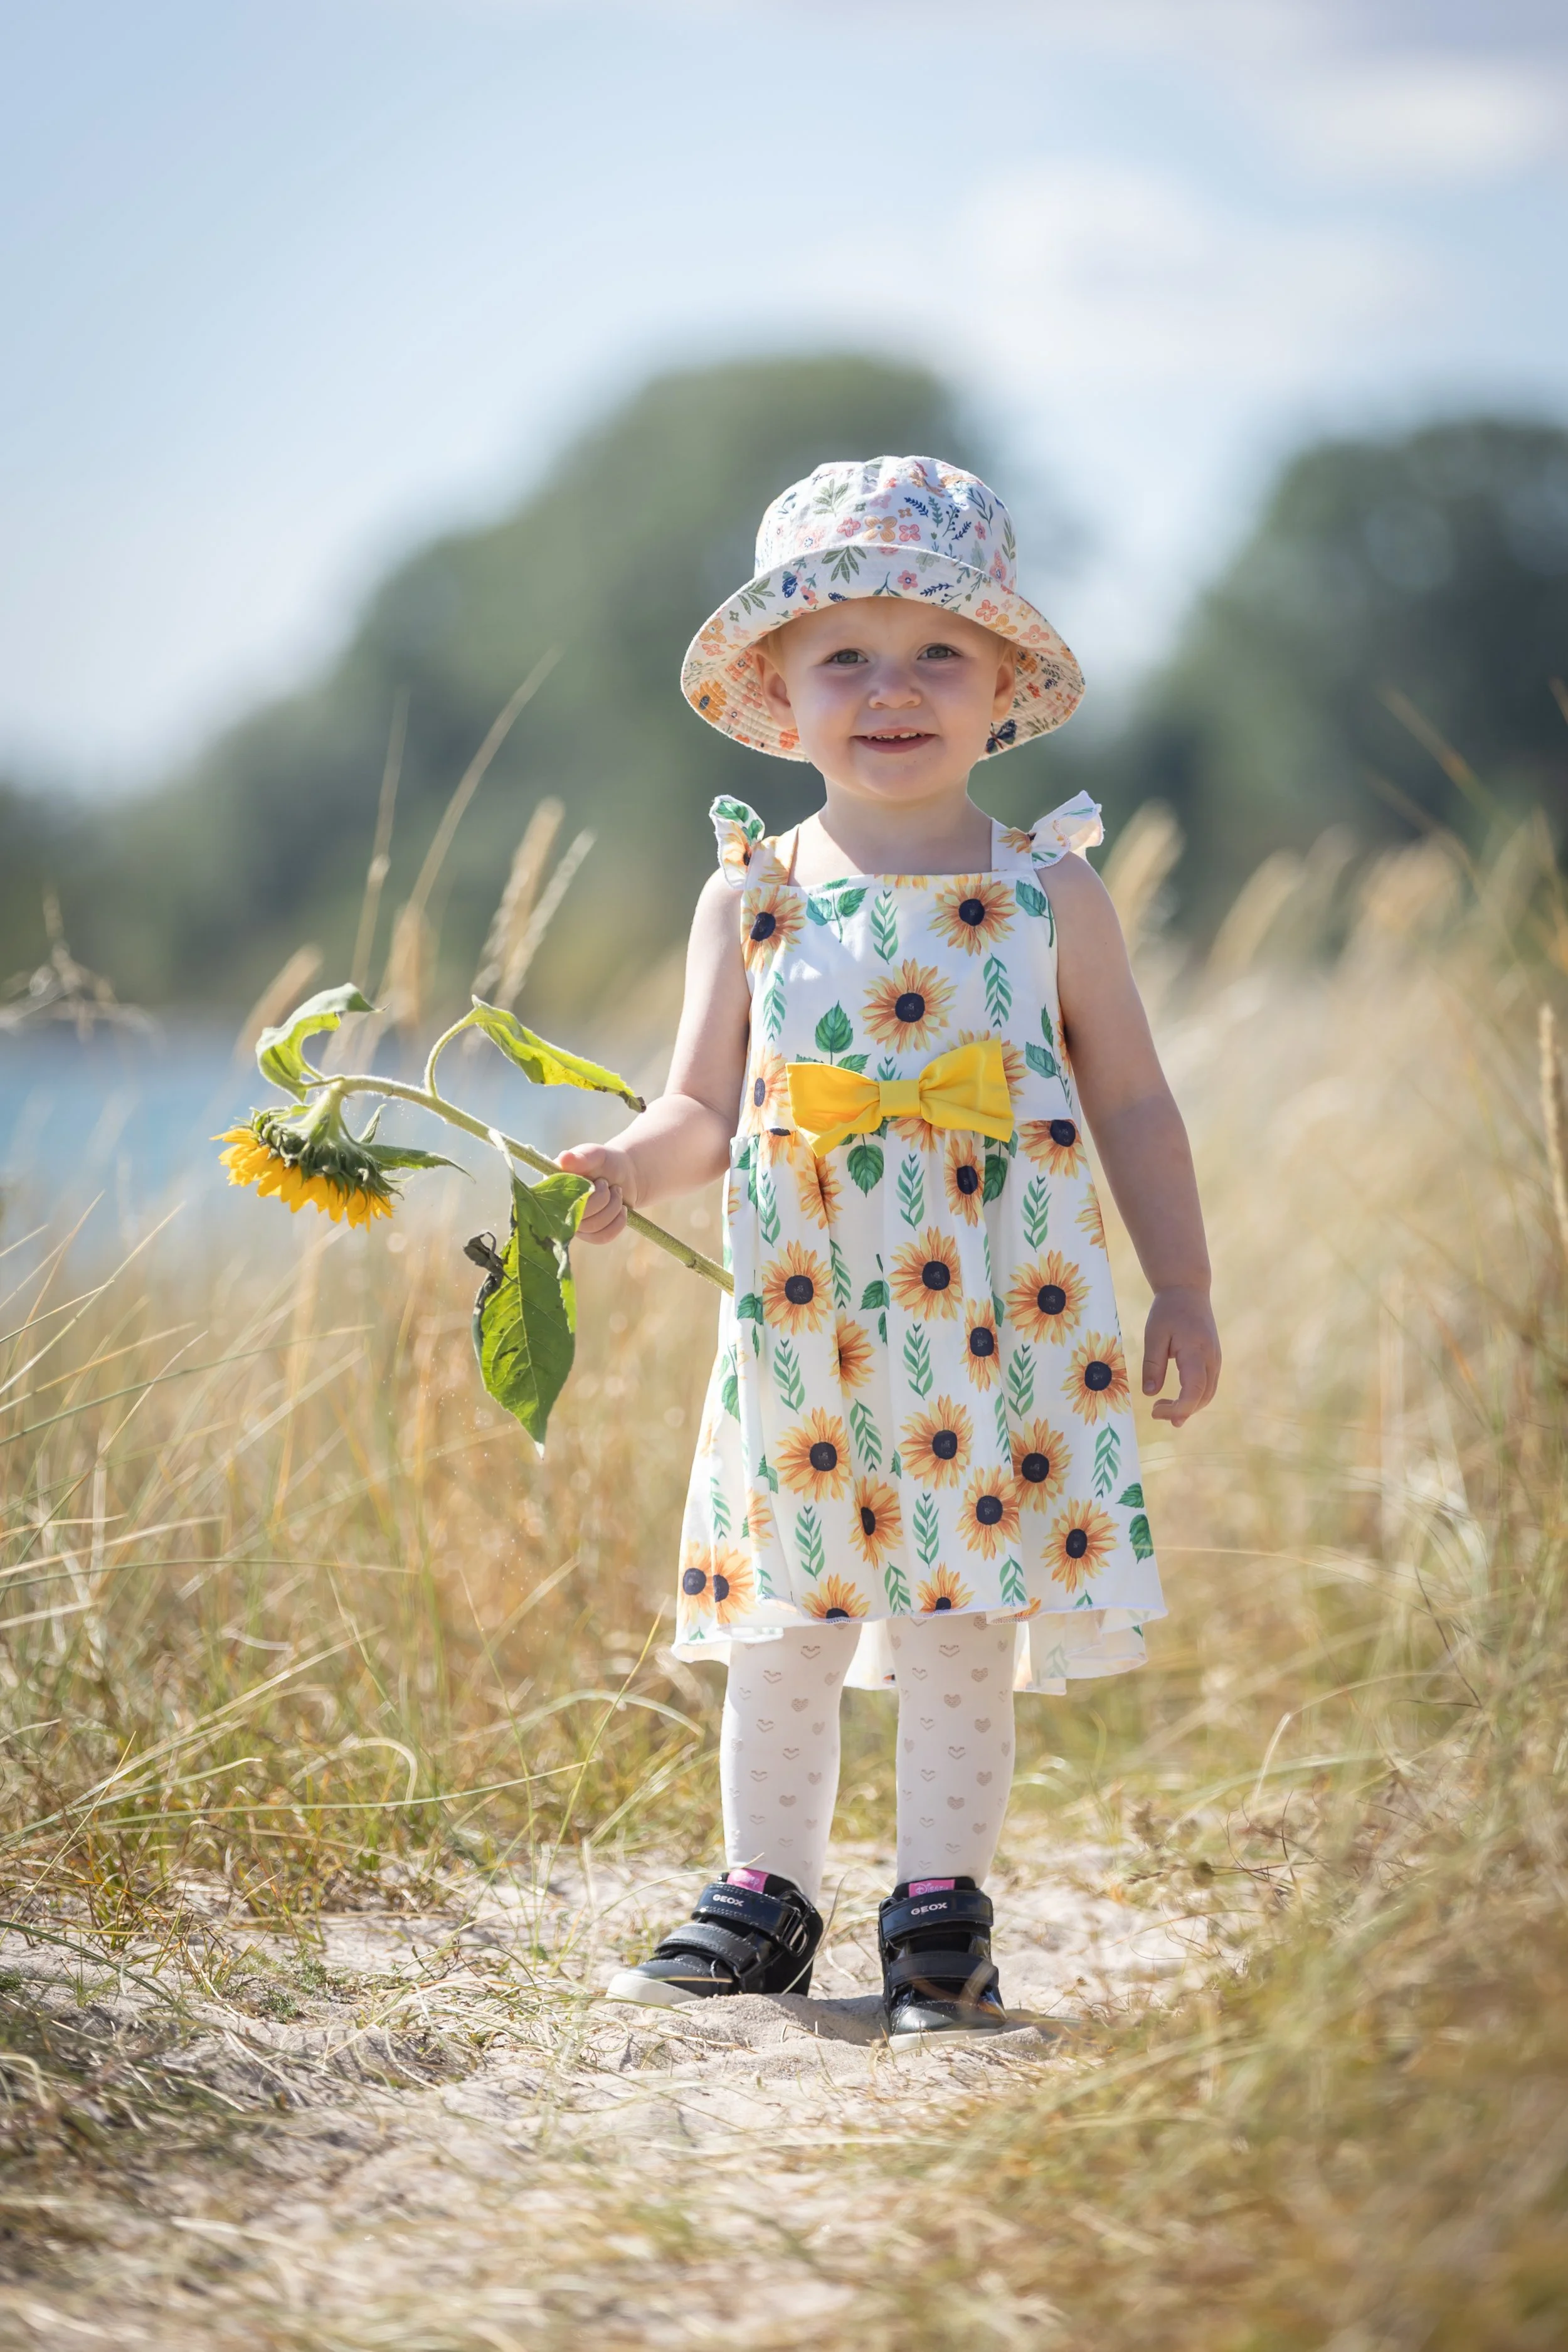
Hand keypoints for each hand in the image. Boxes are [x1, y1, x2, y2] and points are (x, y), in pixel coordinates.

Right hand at [558, 1142, 635, 1243]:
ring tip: (616, 1192)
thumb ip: (582, 1156)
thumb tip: (563, 1158)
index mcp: (553, 1186)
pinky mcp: (588, 1234)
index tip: (600, 1181)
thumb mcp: (597, 1155)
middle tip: (609, 1185)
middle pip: (580, 1217)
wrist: (625, 1175)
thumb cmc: (607, 1162)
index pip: (561, 1201)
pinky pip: (602, 1237)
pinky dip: (617, 1223)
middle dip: (603, 1199)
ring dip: (613, 1208)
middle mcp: (558, 1207)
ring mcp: (573, 1222)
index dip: (586, 1195)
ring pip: (593, 1228)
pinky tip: (622, 1209)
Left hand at [1141, 1286, 1219, 1425]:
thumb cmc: (1168, 1310)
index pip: (1194, 1390)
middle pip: (1202, 1397)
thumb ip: (1153, 1364)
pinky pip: (1207, 1385)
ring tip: (1162, 1409)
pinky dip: (1193, 1397)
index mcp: (1196, 1352)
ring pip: (1207, 1394)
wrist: (1188, 1291)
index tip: (1155, 1411)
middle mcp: (1211, 1359)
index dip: (1178, 1408)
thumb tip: (1150, 1394)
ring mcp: (1215, 1360)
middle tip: (1155, 1412)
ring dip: (1188, 1407)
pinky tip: (1176, 1399)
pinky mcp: (1213, 1359)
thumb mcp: (1154, 1335)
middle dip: (1181, 1411)